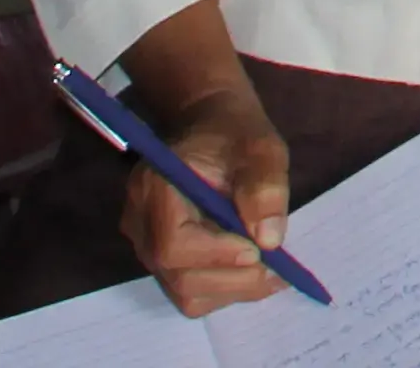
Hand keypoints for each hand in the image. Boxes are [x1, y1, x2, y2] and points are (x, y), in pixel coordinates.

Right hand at [123, 83, 298, 317]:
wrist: (209, 127)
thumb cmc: (235, 134)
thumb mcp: (261, 147)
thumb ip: (265, 186)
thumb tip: (270, 240)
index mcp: (155, 185)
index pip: (173, 243)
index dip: (217, 254)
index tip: (259, 249)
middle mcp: (139, 221)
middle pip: (178, 275)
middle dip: (233, 278)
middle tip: (279, 269)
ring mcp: (145, 244)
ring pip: (183, 292)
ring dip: (232, 288)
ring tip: (271, 269)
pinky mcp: (158, 259)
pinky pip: (186, 291)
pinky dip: (223, 289)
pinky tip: (250, 269)